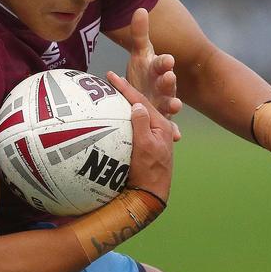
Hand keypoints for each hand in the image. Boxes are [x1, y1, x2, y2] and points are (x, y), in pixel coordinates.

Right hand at [107, 71, 173, 201]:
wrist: (151, 195)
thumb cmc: (149, 172)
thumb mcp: (145, 147)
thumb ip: (141, 124)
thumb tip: (136, 105)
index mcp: (160, 126)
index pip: (140, 101)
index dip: (125, 87)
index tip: (110, 76)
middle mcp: (157, 129)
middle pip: (140, 104)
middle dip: (125, 91)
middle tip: (110, 81)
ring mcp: (151, 138)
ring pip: (137, 115)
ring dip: (125, 103)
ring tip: (111, 95)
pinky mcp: (144, 147)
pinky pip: (133, 127)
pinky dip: (124, 118)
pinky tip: (114, 118)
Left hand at [124, 8, 181, 139]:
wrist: (147, 92)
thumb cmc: (144, 72)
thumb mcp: (141, 53)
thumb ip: (140, 34)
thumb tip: (140, 8)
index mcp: (159, 69)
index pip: (163, 63)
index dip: (164, 61)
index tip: (166, 59)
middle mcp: (164, 85)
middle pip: (167, 83)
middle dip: (168, 81)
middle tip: (169, 77)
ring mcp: (165, 102)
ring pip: (171, 103)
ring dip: (174, 104)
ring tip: (176, 105)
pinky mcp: (162, 118)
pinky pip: (169, 125)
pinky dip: (173, 131)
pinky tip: (176, 136)